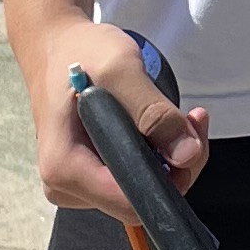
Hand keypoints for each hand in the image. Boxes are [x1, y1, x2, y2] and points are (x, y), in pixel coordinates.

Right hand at [21, 13, 209, 216]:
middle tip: (191, 118)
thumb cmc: (82, 52)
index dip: (171, 180)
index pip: (131, 203)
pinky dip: (158, 154)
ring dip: (170, 155)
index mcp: (65, 168)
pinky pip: (136, 178)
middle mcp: (66, 186)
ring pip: (143, 190)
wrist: (58, 45)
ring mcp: (78, 184)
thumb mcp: (120, 70)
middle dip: (176, 163)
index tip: (189, 138)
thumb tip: (186, 154)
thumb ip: (154, 112)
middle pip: (140, 200)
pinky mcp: (92, 176)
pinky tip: (163, 125)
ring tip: (177, 115)